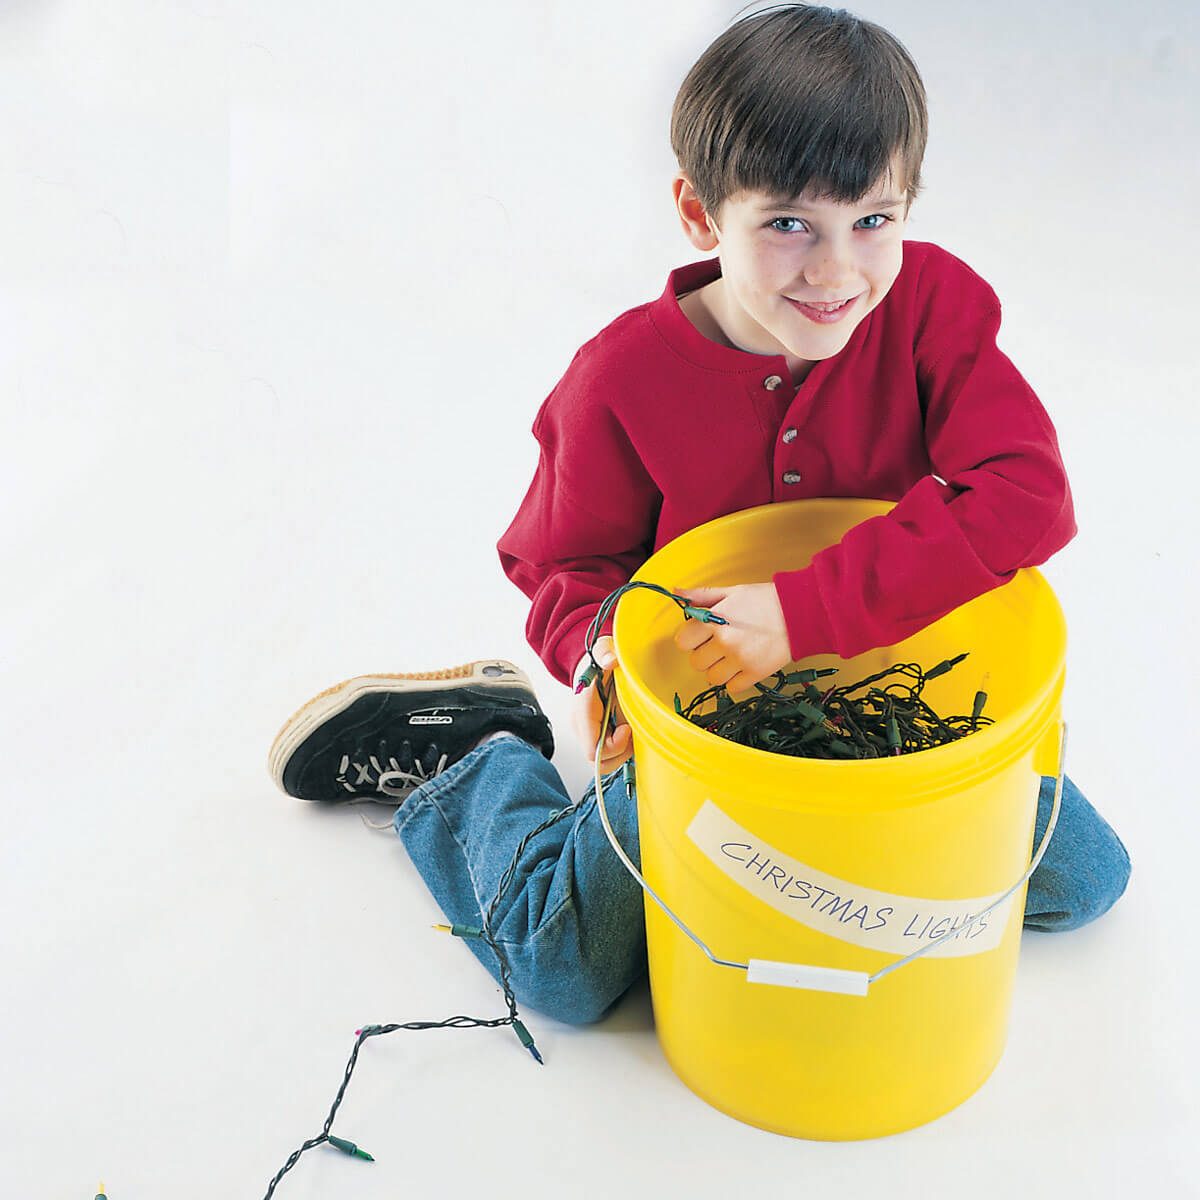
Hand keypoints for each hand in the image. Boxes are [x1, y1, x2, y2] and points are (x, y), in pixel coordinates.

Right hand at [569, 636, 632, 769]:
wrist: (591, 663)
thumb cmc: (599, 658)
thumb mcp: (603, 649)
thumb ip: (606, 652)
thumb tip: (611, 661)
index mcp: (582, 710)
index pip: (593, 748)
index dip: (614, 745)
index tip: (628, 728)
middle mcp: (581, 726)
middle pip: (599, 760)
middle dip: (621, 752)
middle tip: (634, 732)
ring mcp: (587, 733)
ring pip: (604, 761)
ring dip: (622, 752)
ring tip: (633, 731)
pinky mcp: (595, 736)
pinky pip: (608, 753)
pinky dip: (622, 748)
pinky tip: (630, 730)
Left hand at [673, 584, 791, 693]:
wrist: (800, 613)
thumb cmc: (766, 600)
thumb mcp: (732, 592)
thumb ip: (702, 596)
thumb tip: (677, 593)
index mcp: (716, 621)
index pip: (683, 641)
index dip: (690, 637)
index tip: (700, 634)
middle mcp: (725, 642)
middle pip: (696, 662)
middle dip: (703, 654)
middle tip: (718, 644)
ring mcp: (740, 660)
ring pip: (712, 678)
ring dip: (717, 669)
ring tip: (730, 656)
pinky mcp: (755, 673)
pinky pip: (732, 688)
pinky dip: (734, 680)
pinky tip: (742, 665)